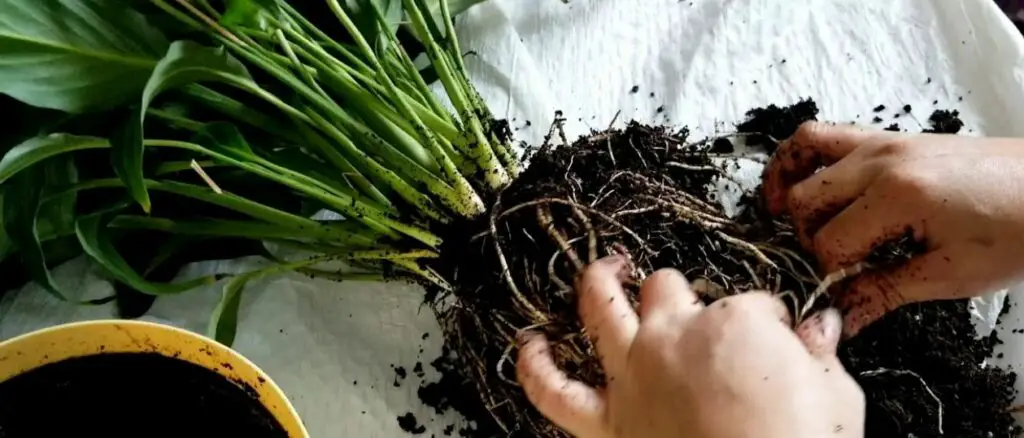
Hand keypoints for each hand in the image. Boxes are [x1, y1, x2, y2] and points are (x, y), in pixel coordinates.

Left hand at [515, 256, 863, 437]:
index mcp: (735, 324)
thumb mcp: (837, 398)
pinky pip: (555, 389)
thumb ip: (822, 356)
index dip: (770, 323)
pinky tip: (527, 346)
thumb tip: (822, 330)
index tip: (783, 341)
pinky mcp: (606, 421)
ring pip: (602, 308)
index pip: (756, 305)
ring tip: (600, 270)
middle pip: (671, 288)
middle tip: (693, 305)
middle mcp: (674, 337)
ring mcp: (634, 373)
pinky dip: (536, 365)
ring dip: (598, 282)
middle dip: (683, 292)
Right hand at [762, 122, 1023, 334]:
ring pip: (801, 157)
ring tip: (784, 222)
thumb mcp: (953, 275)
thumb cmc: (1017, 233)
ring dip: (788, 191)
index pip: (829, 243)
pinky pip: (824, 134)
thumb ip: (884, 292)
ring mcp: (881, 141)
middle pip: (805, 202)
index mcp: (898, 196)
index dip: (828, 277)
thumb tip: (837, 320)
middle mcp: (880, 160)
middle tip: (829, 267)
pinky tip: (802, 185)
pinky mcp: (889, 136)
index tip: (842, 296)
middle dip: (806, 240)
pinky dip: (801, 157)